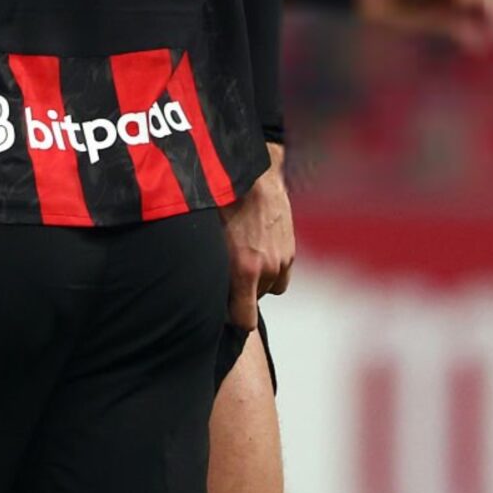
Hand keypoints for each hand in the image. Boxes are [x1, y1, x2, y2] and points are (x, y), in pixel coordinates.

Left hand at [219, 145, 293, 331]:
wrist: (253, 173)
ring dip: (257, 280)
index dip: (231, 319)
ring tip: (242, 257)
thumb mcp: (208, 238)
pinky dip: (271, 268)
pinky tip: (257, 249)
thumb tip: (200, 289)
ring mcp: (283, 258)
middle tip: (226, 270)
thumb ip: (211, 268)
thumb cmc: (222, 200)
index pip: (244, 320)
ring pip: (269, 287)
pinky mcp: (291, 249)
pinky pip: (281, 273)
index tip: (221, 310)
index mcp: (245, 268)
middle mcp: (268, 267)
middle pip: (254, 301)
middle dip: (240, 292)